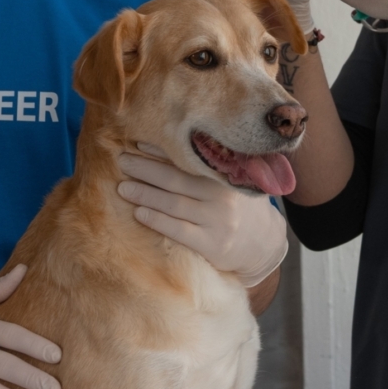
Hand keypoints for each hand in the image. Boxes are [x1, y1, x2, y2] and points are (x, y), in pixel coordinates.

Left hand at [118, 151, 287, 287]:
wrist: (264, 243)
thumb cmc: (239, 206)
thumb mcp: (233, 182)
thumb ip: (211, 169)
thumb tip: (171, 147)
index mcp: (226, 176)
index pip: (189, 160)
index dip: (162, 151)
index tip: (138, 143)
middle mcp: (223, 196)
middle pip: (177, 180)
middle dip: (146, 169)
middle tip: (122, 161)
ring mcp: (218, 221)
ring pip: (174, 204)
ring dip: (145, 194)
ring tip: (123, 187)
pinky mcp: (212, 245)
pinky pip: (179, 231)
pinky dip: (157, 220)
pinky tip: (139, 213)